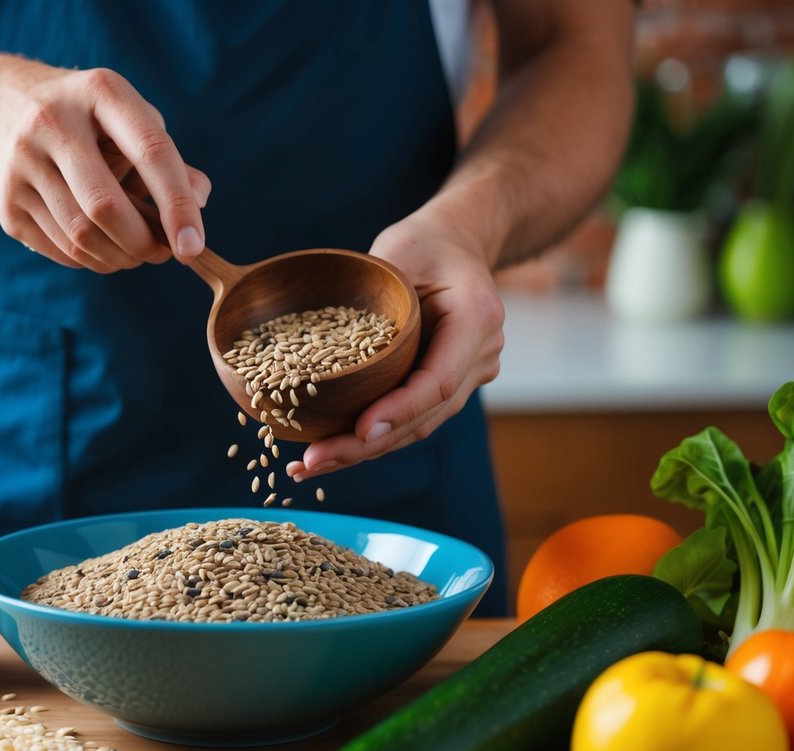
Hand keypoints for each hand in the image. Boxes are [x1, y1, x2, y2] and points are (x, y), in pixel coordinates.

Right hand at [0, 61, 211, 272]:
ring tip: (134, 253)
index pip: (150, 152)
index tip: (192, 247)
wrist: (3, 109)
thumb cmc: (90, 121)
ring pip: (81, 237)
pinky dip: (92, 260)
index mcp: (98, 92)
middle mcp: (51, 122)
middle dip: (142, 243)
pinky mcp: (5, 202)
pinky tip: (102, 247)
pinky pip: (61, 250)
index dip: (177, 205)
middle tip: (161, 253)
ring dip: (119, 259)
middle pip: (105, 207)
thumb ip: (170, 160)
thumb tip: (198, 201)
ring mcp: (21, 163)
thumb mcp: (131, 120)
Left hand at [287, 207, 503, 480]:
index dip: (397, 411)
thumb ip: (376, 295)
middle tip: (313, 460)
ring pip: (417, 427)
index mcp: (476, 319)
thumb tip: (326, 343)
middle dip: (366, 445)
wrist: (458, 244)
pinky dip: (372, 436)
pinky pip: (412, 419)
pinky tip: (330, 450)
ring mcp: (470, 375)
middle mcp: (482, 355)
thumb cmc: (426, 242)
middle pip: (425, 416)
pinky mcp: (449, 386)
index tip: (357, 430)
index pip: (436, 381)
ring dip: (364, 450)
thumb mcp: (399, 250)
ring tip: (311, 464)